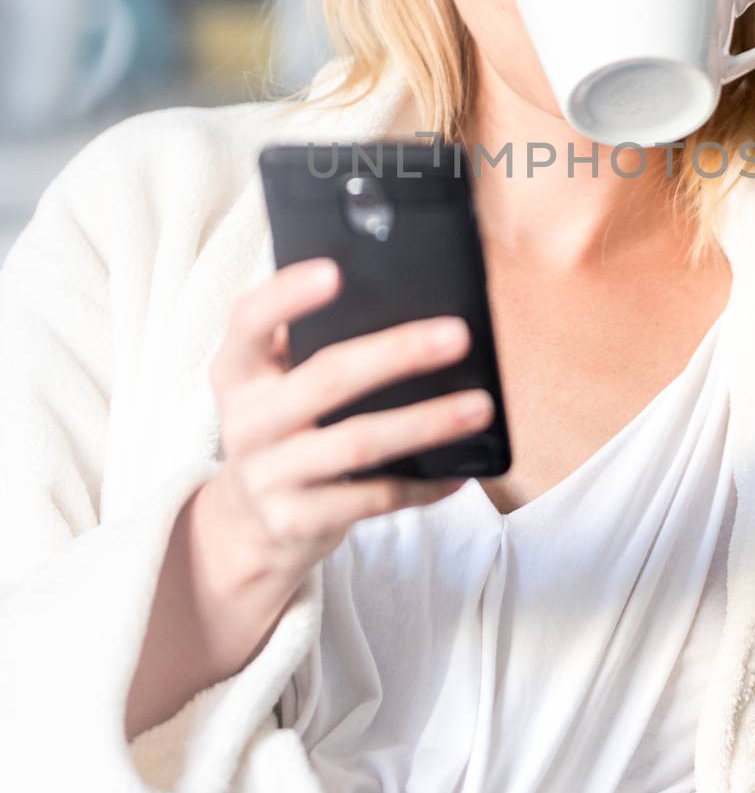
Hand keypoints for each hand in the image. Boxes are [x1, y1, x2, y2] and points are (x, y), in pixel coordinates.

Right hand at [207, 258, 492, 589]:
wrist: (249, 522)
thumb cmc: (283, 424)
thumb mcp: (275, 381)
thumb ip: (310, 343)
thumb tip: (405, 300)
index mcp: (237, 370)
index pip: (249, 320)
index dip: (287, 294)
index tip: (335, 270)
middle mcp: (245, 421)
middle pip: (326, 378)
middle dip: (397, 353)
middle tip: (457, 335)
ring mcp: (268, 476)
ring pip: (358, 442)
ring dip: (426, 422)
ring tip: (480, 406)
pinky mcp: (296, 520)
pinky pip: (373, 499)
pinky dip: (422, 484)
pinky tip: (460, 470)